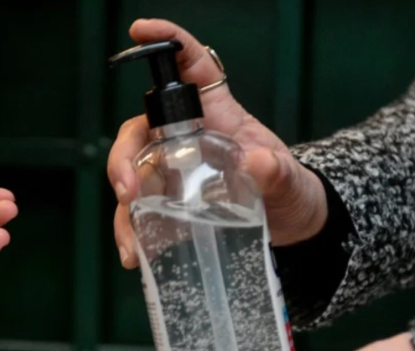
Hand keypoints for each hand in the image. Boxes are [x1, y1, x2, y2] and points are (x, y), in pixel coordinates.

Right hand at [109, 19, 327, 267]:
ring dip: (123, 204)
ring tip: (130, 242)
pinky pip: (141, 213)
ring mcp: (174, 171)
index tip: (140, 31)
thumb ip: (278, 172)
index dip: (165, 43)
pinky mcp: (170, 204)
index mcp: (216, 114)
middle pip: (139, 130)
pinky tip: (134, 255)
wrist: (291, 225)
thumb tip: (258, 162)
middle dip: (124, 157)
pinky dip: (132, 233)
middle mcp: (186, 138)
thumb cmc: (290, 190)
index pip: (187, 66)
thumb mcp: (290, 181)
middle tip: (129, 191)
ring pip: (132, 173)